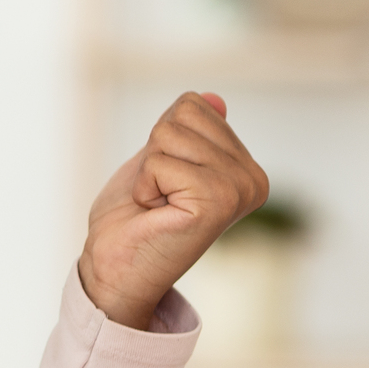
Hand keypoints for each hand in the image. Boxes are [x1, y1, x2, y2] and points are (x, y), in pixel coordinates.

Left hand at [78, 92, 269, 330]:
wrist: (115, 270)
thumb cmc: (134, 220)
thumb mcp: (160, 160)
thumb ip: (189, 132)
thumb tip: (214, 98)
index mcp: (245, 167)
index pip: (194, 105)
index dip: (162, 141)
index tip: (165, 182)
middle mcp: (253, 179)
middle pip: (183, 115)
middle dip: (155, 153)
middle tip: (159, 196)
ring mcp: (239, 190)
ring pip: (168, 134)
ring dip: (148, 171)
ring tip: (159, 205)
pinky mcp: (217, 202)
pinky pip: (159, 161)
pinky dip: (145, 185)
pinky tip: (157, 214)